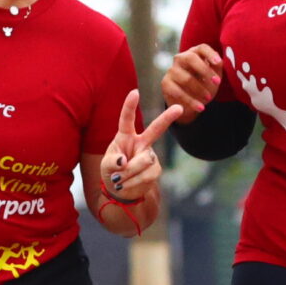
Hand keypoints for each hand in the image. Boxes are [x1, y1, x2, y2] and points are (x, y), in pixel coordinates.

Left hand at [99, 91, 178, 211]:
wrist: (122, 192)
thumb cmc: (111, 173)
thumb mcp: (105, 166)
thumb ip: (112, 162)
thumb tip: (124, 161)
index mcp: (125, 136)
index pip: (127, 119)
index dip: (130, 106)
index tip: (135, 92)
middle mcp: (141, 142)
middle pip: (156, 129)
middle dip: (167, 118)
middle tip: (179, 108)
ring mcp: (150, 155)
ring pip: (145, 160)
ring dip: (129, 172)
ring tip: (119, 180)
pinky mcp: (155, 169)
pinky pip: (147, 174)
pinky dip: (133, 181)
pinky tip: (126, 185)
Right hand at [161, 45, 222, 117]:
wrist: (189, 104)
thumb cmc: (204, 86)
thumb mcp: (213, 77)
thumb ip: (217, 68)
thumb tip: (218, 62)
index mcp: (194, 53)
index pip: (202, 48)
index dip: (210, 54)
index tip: (218, 62)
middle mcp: (181, 58)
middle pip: (191, 58)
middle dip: (205, 71)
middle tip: (216, 82)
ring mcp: (172, 70)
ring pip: (186, 78)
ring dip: (200, 90)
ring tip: (209, 99)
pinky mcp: (165, 83)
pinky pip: (178, 92)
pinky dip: (191, 101)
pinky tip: (200, 107)